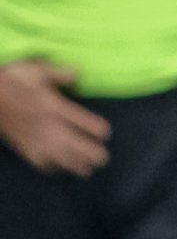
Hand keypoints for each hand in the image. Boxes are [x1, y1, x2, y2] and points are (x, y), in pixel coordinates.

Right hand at [0, 60, 110, 176]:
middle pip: (84, 149)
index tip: (104, 133)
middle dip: (97, 155)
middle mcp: (52, 127)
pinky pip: (47, 166)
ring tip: (88, 167)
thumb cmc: (11, 80)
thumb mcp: (35, 70)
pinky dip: (57, 168)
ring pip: (68, 161)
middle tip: (102, 157)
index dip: (101, 131)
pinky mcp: (26, 150)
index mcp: (57, 107)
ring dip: (81, 165)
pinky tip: (63, 167)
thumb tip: (78, 72)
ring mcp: (39, 141)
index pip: (91, 126)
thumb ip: (60, 74)